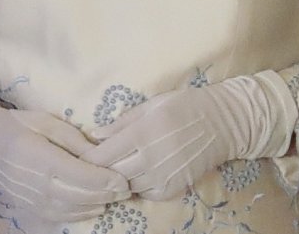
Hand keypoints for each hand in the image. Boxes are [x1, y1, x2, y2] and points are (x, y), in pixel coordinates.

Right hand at [0, 106, 129, 221]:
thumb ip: (72, 137)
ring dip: (98, 205)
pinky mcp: (32, 208)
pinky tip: (95, 205)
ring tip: (115, 196)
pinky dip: (82, 213)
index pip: (81, 175)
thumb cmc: (16, 125)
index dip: (105, 180)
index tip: (123, 179)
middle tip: (126, 188)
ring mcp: (35, 200)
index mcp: (42, 158)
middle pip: (81, 196)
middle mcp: (39, 184)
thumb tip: (98, 150)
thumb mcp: (44, 121)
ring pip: (74, 209)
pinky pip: (62, 216)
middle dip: (107, 194)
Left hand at [89, 74, 295, 201]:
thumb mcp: (149, 105)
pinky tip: (134, 175)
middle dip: (98, 170)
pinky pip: (146, 193)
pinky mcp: (175, 188)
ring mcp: (165, 176)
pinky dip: (136, 186)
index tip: (77, 156)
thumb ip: (121, 122)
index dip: (87, 158)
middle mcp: (152, 157)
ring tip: (109, 169)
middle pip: (112, 173)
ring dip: (116, 179)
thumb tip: (95, 135)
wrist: (222, 123)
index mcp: (142, 133)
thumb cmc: (182, 106)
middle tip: (88, 164)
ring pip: (128, 185)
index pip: (104, 154)